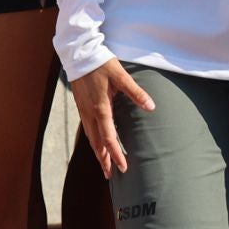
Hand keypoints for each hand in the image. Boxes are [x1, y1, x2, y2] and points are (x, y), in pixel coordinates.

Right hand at [69, 58, 155, 178]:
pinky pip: (86, 128)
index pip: (109, 138)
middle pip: (96, 142)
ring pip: (89, 136)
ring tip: (103, 163)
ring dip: (97, 151)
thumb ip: (136, 92)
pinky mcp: (80, 105)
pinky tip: (96, 141)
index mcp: (100, 108)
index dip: (116, 155)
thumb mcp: (120, 75)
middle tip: (109, 175)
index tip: (123, 168)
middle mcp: (89, 112)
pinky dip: (92, 139)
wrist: (77, 52)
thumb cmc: (99, 63)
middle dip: (103, 160)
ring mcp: (83, 109)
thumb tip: (151, 106)